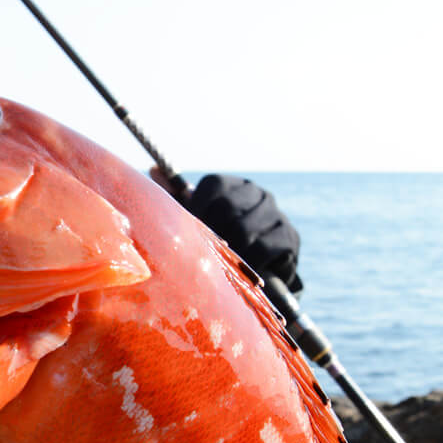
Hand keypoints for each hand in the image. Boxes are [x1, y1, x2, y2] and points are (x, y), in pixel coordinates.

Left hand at [188, 174, 302, 291]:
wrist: (263, 271)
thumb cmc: (223, 246)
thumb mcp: (199, 223)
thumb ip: (177, 199)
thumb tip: (153, 170)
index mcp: (234, 185)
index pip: (214, 185)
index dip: (199, 209)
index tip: (193, 232)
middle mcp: (258, 193)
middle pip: (227, 207)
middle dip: (214, 234)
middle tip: (208, 253)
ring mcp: (276, 213)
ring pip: (244, 230)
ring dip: (231, 252)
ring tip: (225, 264)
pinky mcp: (289, 236)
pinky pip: (264, 248)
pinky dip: (250, 263)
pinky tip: (245, 270)